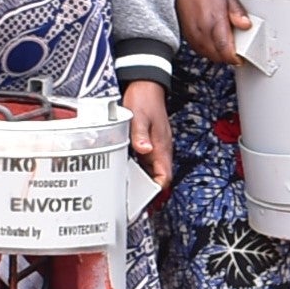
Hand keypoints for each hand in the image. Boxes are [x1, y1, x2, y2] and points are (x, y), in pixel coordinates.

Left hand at [123, 78, 173, 193]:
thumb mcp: (139, 118)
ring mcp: (155, 146)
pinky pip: (145, 161)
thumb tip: (144, 150)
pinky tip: (125, 172)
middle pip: (157, 177)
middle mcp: (160, 149)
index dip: (155, 191)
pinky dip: (138, 170)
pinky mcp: (148, 143)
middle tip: (132, 202)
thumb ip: (140, 135)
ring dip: (141, 181)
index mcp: (161, 146)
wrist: (146, 85)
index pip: (164, 176)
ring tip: (127, 192)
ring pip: (151, 171)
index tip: (144, 201)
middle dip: (146, 191)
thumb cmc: (144, 100)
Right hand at [174, 0, 243, 66]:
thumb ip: (237, 11)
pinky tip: (215, 43)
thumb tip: (246, 25)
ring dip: (219, 55)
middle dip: (229, 57)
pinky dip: (209, 51)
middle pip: (218, 57)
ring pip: (209, 55)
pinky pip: (200, 51)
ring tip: (228, 46)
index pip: (225, 50)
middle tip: (238, 50)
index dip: (235, 57)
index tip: (243, 56)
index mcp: (214, 22)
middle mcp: (202, 32)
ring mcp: (193, 36)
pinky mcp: (187, 37)